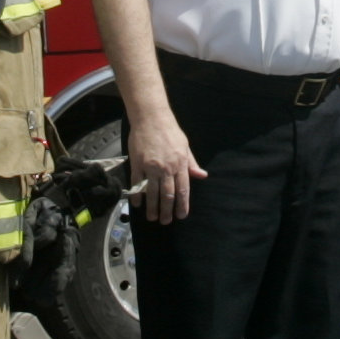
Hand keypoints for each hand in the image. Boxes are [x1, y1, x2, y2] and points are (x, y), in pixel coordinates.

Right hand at [127, 108, 206, 223]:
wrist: (151, 118)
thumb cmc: (170, 131)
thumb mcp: (185, 146)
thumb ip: (192, 164)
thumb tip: (202, 176)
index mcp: (180, 164)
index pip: (183, 190)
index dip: (182, 205)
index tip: (181, 216)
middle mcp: (167, 168)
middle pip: (167, 194)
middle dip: (167, 210)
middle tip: (165, 221)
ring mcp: (151, 167)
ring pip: (152, 192)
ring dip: (153, 207)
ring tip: (152, 218)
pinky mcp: (138, 163)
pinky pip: (137, 183)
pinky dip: (137, 195)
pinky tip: (138, 204)